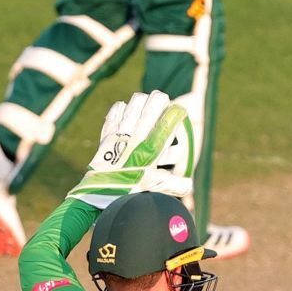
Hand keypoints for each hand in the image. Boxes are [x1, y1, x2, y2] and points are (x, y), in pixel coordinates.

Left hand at [68, 92, 193, 208]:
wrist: (101, 191)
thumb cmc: (131, 189)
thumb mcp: (155, 186)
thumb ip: (175, 185)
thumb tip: (189, 185)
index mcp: (152, 149)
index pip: (168, 121)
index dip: (176, 112)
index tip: (179, 110)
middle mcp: (137, 137)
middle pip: (152, 105)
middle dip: (160, 99)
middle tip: (163, 100)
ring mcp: (121, 133)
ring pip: (134, 104)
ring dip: (142, 100)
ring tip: (146, 102)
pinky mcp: (108, 133)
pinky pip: (115, 112)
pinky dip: (121, 108)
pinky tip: (124, 110)